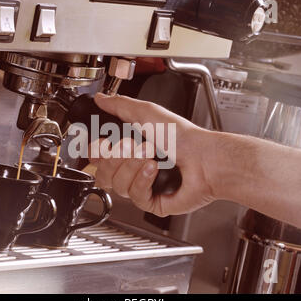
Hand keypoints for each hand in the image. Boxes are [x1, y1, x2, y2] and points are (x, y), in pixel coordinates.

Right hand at [89, 93, 217, 216]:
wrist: (204, 159)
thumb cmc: (182, 137)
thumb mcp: (147, 113)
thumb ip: (120, 105)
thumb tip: (101, 98)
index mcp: (129, 147)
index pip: (96, 157)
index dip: (96, 152)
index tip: (104, 143)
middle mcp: (132, 167)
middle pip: (101, 174)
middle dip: (116, 158)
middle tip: (133, 146)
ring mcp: (140, 185)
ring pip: (116, 185)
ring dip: (132, 167)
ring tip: (151, 157)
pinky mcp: (150, 202)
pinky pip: (134, 196)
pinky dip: (143, 180)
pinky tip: (155, 171)